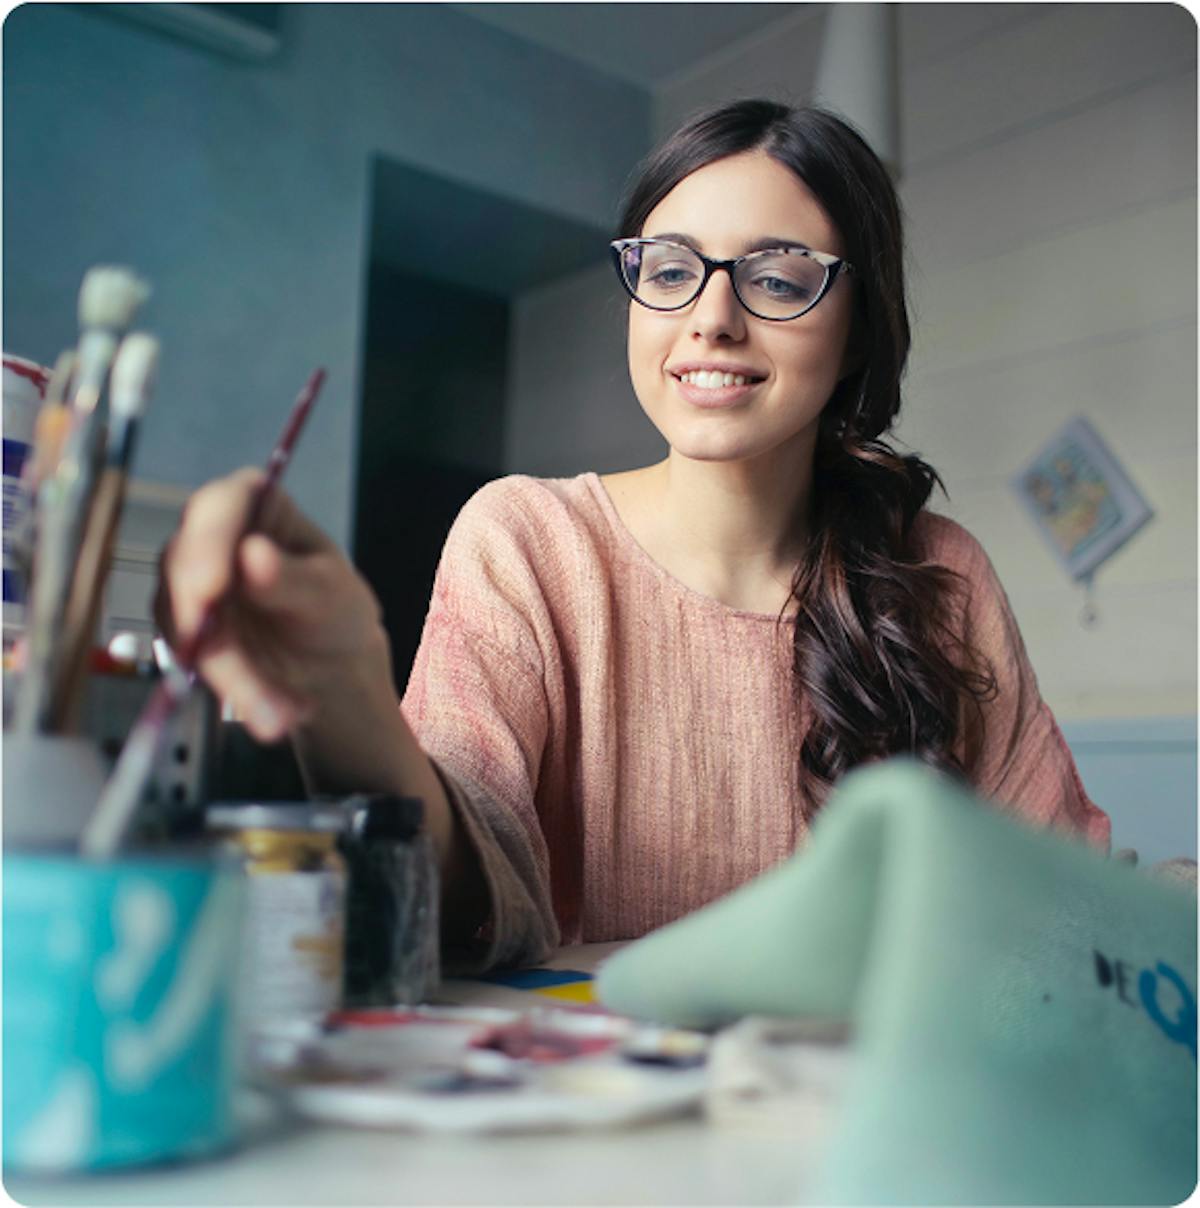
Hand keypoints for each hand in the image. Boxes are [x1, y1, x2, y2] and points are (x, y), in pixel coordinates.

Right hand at [156, 468, 391, 742]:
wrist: (328, 662)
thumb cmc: (334, 608)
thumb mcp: (329, 592)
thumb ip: (291, 578)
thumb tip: (253, 556)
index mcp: (253, 503)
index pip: (217, 506)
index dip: (206, 544)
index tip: (211, 589)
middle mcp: (209, 536)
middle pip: (184, 567)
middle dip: (210, 627)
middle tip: (237, 674)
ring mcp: (188, 582)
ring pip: (182, 623)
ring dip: (228, 675)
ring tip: (278, 714)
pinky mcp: (180, 628)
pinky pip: (188, 660)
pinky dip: (229, 691)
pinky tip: (270, 713)